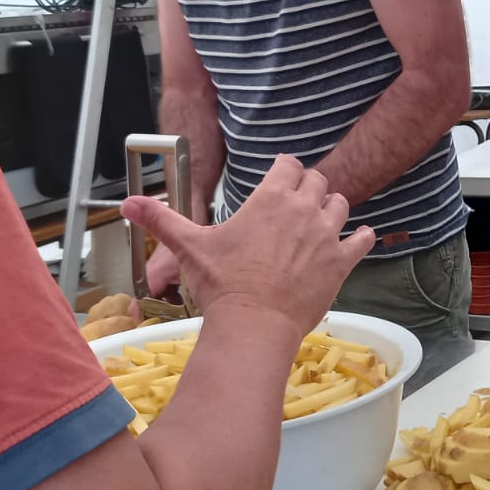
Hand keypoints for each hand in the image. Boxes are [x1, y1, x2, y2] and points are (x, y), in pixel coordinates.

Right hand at [120, 155, 374, 342]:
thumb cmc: (222, 284)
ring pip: (340, 204)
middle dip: (308, 187)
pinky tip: (359, 238)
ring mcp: (326, 235)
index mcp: (271, 198)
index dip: (285, 170)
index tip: (280, 178)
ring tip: (321, 220)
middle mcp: (303, 209)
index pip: (288, 164)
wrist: (253, 324)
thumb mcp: (190, 247)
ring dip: (331, 208)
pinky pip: (362, 239)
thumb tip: (127, 203)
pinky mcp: (341, 261)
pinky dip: (361, 237)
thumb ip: (161, 220)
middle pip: (317, 181)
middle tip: (297, 202)